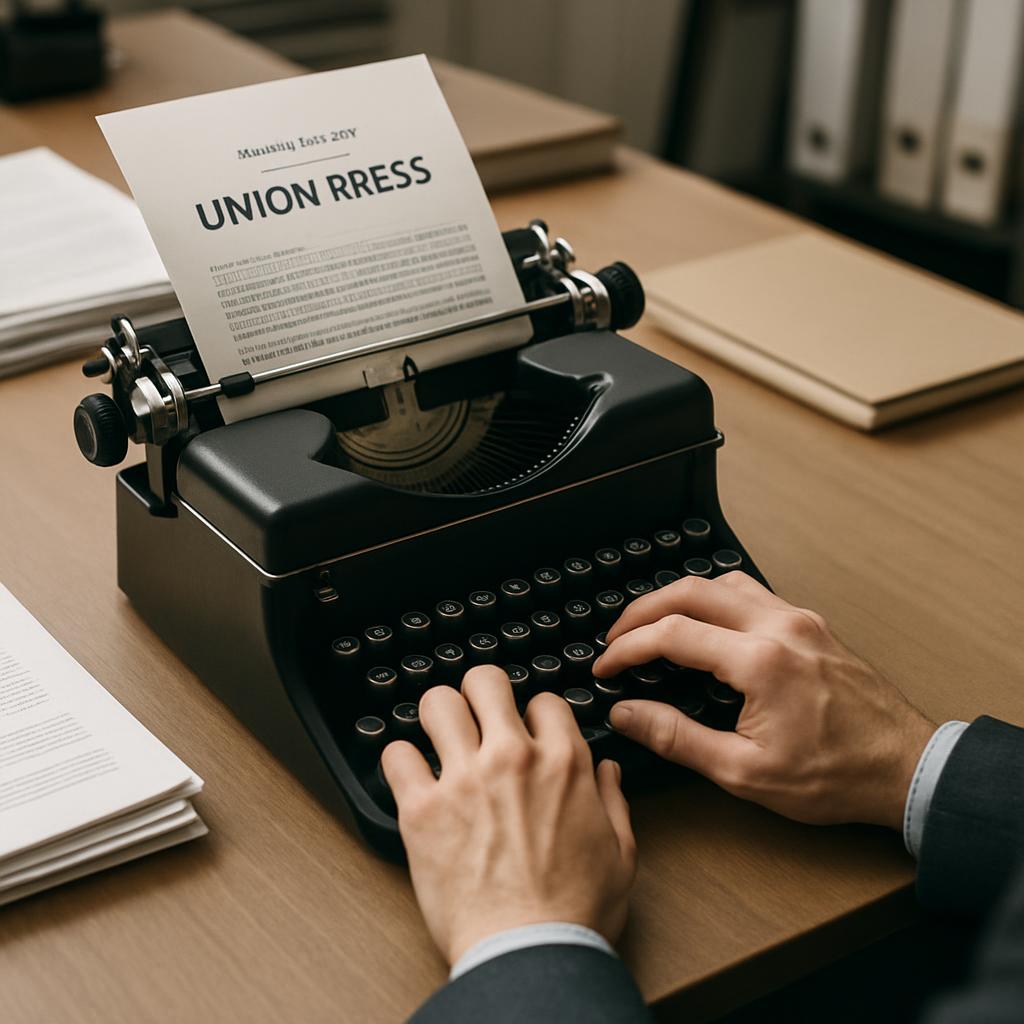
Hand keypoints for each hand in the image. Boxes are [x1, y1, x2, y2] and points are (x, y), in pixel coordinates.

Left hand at [382, 666, 636, 964]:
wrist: (529, 954)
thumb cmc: (575, 912)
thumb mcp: (621, 853)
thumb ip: (614, 802)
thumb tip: (607, 771)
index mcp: (563, 763)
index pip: (543, 700)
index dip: (534, 714)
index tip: (527, 732)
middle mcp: (511, 758)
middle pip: (484, 681)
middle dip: (480, 694)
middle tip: (476, 716)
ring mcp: (463, 779)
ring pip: (436, 704)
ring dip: (437, 717)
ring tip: (439, 737)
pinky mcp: (422, 810)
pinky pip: (395, 756)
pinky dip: (400, 762)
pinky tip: (410, 777)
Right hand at [594, 572, 934, 830]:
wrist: (905, 768)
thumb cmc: (834, 776)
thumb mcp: (745, 772)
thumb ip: (677, 737)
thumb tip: (626, 714)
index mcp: (760, 662)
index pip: (672, 634)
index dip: (628, 647)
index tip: (605, 665)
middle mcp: (779, 626)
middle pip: (690, 591)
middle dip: (642, 610)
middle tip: (617, 636)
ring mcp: (798, 619)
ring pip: (722, 583)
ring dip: (679, 597)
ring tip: (653, 624)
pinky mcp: (811, 624)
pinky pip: (752, 592)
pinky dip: (714, 599)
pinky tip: (705, 624)